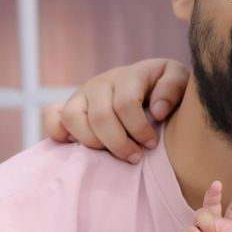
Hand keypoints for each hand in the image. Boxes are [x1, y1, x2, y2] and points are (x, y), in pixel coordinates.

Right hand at [40, 58, 189, 162]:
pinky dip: (57, 132)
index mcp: (130, 74)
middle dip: (119, 143)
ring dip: (92, 142)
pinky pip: (51, 116)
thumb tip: (156, 110)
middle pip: (100, 116)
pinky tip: (75, 144)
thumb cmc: (165, 91)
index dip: (139, 129)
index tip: (152, 144)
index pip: (125, 104)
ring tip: (110, 154)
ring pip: (72, 117)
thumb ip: (173, 89)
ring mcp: (82, 93)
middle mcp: (102, 82)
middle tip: (135, 157)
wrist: (150, 86)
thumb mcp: (179, 82)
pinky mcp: (69, 106)